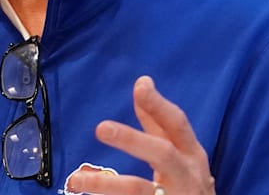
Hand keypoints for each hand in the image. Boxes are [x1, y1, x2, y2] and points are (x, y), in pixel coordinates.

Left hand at [66, 76, 214, 194]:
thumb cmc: (188, 180)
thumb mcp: (180, 152)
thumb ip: (158, 124)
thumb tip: (143, 83)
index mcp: (191, 154)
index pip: (176, 124)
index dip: (159, 105)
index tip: (141, 85)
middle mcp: (187, 175)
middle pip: (162, 154)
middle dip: (132, 140)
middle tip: (102, 128)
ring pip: (138, 189)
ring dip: (106, 185)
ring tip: (76, 181)